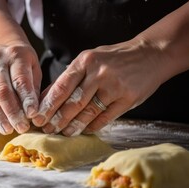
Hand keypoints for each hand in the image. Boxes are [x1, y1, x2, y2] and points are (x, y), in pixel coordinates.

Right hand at [0, 43, 41, 134]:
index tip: (32, 115)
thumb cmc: (22, 61)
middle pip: (2, 90)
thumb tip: (34, 113)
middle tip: (21, 128)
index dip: (26, 99)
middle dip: (12, 112)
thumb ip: (33, 88)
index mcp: (16, 55)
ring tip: (8, 130)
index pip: (20, 80)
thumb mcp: (33, 68)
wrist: (1, 45)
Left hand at [32, 39, 166, 135]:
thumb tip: (47, 96)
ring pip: (88, 112)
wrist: (151, 54)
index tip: (37, 117)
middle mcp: (98, 73)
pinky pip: (106, 117)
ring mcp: (114, 86)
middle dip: (57, 119)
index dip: (47, 105)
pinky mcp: (127, 98)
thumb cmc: (114, 59)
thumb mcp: (90, 59)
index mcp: (85, 61)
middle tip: (47, 129)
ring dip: (73, 125)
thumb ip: (70, 77)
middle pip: (73, 102)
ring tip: (63, 133)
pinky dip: (93, 126)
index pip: (61, 86)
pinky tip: (84, 130)